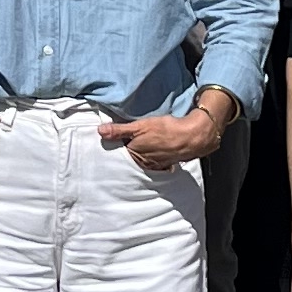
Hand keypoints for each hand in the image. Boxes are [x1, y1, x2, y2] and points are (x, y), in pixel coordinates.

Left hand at [101, 102, 221, 174]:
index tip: (109, 142)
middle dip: (125, 153)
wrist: (191, 136)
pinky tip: (152, 152)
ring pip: (140, 161)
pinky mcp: (164, 164)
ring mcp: (154, 166)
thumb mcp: (139, 126)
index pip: (118, 153)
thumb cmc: (165, 130)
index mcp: (134, 156)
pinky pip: (153, 163)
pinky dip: (150, 159)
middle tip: (122, 145)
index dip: (114, 147)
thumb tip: (100, 131)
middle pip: (129, 158)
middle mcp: (143, 164)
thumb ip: (119, 130)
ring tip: (139, 147)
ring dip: (138, 156)